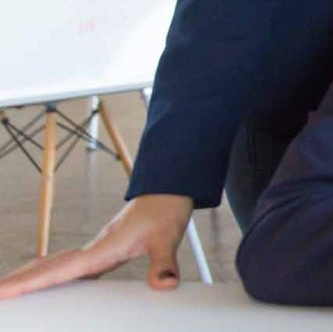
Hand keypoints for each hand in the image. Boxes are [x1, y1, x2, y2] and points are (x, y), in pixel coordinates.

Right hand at [0, 193, 193, 298]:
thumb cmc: (165, 212)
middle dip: (20, 282)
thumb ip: (164, 263)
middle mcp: (93, 249)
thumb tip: (164, 284)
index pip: (60, 270)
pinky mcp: (102, 250)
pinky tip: (48, 283)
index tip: (3, 291)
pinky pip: (69, 266)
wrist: (167, 190)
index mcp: (102, 249)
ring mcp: (95, 249)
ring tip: (9, 290)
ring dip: (32, 277)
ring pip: (55, 265)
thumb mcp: (167, 238)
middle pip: (48, 268)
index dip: (31, 283)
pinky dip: (51, 274)